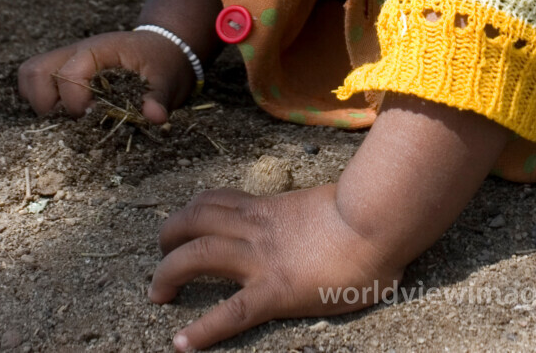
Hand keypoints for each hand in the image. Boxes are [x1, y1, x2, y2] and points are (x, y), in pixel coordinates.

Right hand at [17, 29, 194, 123]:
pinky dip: (40, 100)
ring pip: (30, 74)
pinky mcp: (63, 72)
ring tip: (66, 118)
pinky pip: (34, 82)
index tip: (95, 117)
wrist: (164, 48)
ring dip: (40, 102)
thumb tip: (154, 117)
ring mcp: (66, 60)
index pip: (69, 74)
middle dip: (48, 104)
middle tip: (74, 120)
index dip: (77, 102)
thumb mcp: (167, 79)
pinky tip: (65, 114)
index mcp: (100, 49)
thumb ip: (157, 97)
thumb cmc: (163, 62)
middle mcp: (76, 51)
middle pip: (36, 71)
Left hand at [149, 181, 394, 350]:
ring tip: (157, 294)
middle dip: (170, 233)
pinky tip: (182, 345)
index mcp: (271, 207)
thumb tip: (333, 219)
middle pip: (196, 218)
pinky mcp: (274, 291)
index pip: (220, 199)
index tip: (184, 220)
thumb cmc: (370, 212)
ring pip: (198, 254)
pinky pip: (229, 312)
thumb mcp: (332, 205)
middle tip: (161, 253)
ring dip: (169, 272)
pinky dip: (202, 330)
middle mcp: (258, 227)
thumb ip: (318, 213)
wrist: (379, 220)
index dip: (193, 209)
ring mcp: (263, 258)